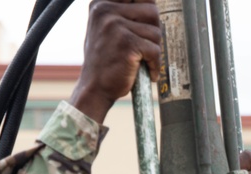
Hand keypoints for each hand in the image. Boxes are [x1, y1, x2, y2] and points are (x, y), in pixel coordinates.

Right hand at [70, 0, 161, 123]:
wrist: (95, 88)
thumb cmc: (105, 60)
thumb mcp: (107, 28)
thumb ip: (124, 12)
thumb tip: (151, 4)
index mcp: (101, 4)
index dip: (147, 8)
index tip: (146, 23)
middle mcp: (106, 10)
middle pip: (152, 10)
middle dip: (154, 30)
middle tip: (146, 46)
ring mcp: (115, 25)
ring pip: (156, 32)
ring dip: (154, 49)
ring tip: (140, 59)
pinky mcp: (127, 43)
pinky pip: (155, 50)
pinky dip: (155, 64)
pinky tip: (147, 70)